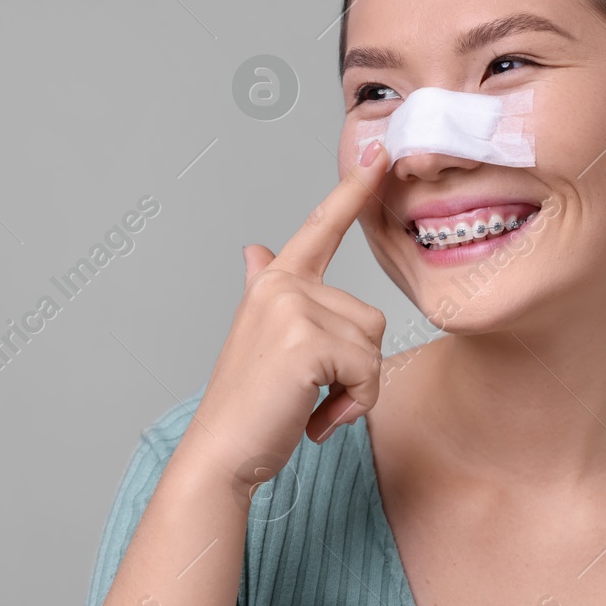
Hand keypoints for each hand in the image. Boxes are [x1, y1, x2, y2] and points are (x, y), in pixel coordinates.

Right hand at [186, 140, 390, 489]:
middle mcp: (281, 286)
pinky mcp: (306, 341)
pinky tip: (315, 420)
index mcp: (274, 283)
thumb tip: (255, 250)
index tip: (381, 153)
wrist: (223, 453)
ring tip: (310, 405)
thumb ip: (263, 289)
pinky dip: (352, 406)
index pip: (320, 228)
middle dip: (356, 369)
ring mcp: (292, 309)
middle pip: (370, 318)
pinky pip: (367, 372)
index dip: (353, 191)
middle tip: (311, 395)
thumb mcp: (258, 338)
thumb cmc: (250, 404)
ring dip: (355, 390)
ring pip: (373, 346)